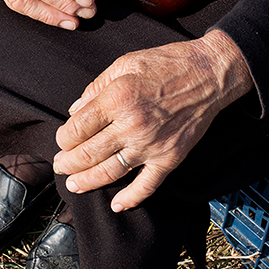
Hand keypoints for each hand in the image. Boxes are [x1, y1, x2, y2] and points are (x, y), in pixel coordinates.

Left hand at [54, 30, 252, 210]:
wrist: (208, 73)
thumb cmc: (165, 63)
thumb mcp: (124, 63)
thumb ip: (96, 87)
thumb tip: (75, 109)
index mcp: (117, 99)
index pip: (77, 128)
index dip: (63, 137)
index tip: (62, 138)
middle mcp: (131, 125)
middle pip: (88, 153)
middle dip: (68, 162)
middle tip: (60, 165)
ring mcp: (151, 145)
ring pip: (110, 172)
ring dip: (87, 182)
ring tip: (74, 185)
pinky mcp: (170, 157)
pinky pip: (147, 185)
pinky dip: (131, 199)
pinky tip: (117, 205)